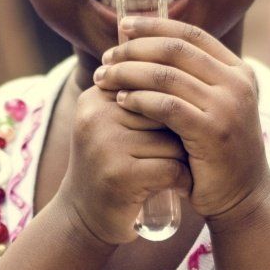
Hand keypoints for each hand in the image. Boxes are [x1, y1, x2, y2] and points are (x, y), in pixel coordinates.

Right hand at [55, 77, 192, 247]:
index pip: (154, 86)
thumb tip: (181, 52)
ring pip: (174, 140)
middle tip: (177, 154)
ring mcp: (105, 145)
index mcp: (95, 96)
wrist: (84, 217)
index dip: (173, 111)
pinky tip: (177, 188)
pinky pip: (172, 168)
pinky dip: (183, 181)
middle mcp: (96, 116)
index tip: (171, 132)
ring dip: (185, 159)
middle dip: (180, 134)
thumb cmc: (113, 166)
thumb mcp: (115, 123)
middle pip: (166, 111)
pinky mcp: (119, 175)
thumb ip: (137, 93)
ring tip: (172, 171)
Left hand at [93, 17, 269, 227]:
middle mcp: (237, 83)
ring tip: (104, 79)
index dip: (154, 26)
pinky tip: (120, 101)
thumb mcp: (211, 105)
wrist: (240, 196)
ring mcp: (227, 107)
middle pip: (175, 50)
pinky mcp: (212, 132)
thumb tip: (142, 44)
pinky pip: (166, 106)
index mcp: (237, 70)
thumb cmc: (214, 149)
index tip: (123, 26)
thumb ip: (190, 78)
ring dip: (128, 74)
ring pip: (166, 76)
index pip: (191, 34)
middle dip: (135, 50)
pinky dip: (139, 100)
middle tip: (107, 57)